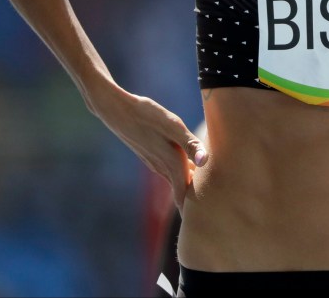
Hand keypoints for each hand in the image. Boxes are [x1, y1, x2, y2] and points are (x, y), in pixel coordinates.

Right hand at [93, 88, 208, 209]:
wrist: (116, 110)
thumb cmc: (146, 114)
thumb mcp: (172, 125)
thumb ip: (190, 143)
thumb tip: (205, 162)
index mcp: (171, 162)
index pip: (186, 193)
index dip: (198, 205)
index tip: (210, 217)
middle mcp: (162, 167)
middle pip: (181, 190)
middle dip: (195, 201)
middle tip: (212, 212)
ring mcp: (154, 162)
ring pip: (176, 180)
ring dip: (188, 187)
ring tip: (206, 194)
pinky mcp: (150, 154)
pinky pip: (170, 170)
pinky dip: (182, 174)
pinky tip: (190, 168)